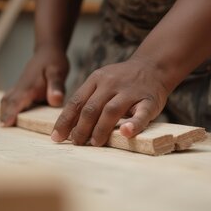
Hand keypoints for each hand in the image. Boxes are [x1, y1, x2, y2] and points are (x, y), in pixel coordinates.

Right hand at [0, 45, 68, 125]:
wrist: (48, 50)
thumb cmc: (53, 60)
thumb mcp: (58, 71)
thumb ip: (56, 86)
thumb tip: (55, 100)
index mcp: (28, 87)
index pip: (16, 102)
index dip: (10, 113)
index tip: (4, 125)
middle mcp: (20, 88)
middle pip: (7, 103)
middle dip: (3, 115)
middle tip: (3, 128)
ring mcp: (19, 88)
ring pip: (7, 101)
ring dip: (4, 112)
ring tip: (6, 125)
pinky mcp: (22, 89)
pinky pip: (11, 99)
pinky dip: (8, 107)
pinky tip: (13, 116)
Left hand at [51, 57, 169, 145]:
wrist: (153, 66)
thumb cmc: (122, 80)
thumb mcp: (102, 82)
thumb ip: (87, 100)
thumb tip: (66, 127)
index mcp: (96, 79)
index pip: (76, 101)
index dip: (65, 121)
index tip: (56, 137)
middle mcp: (111, 83)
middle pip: (91, 108)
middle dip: (81, 128)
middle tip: (76, 143)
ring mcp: (131, 92)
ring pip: (111, 110)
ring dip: (100, 129)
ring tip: (95, 143)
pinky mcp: (149, 101)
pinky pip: (141, 114)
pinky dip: (134, 124)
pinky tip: (126, 132)